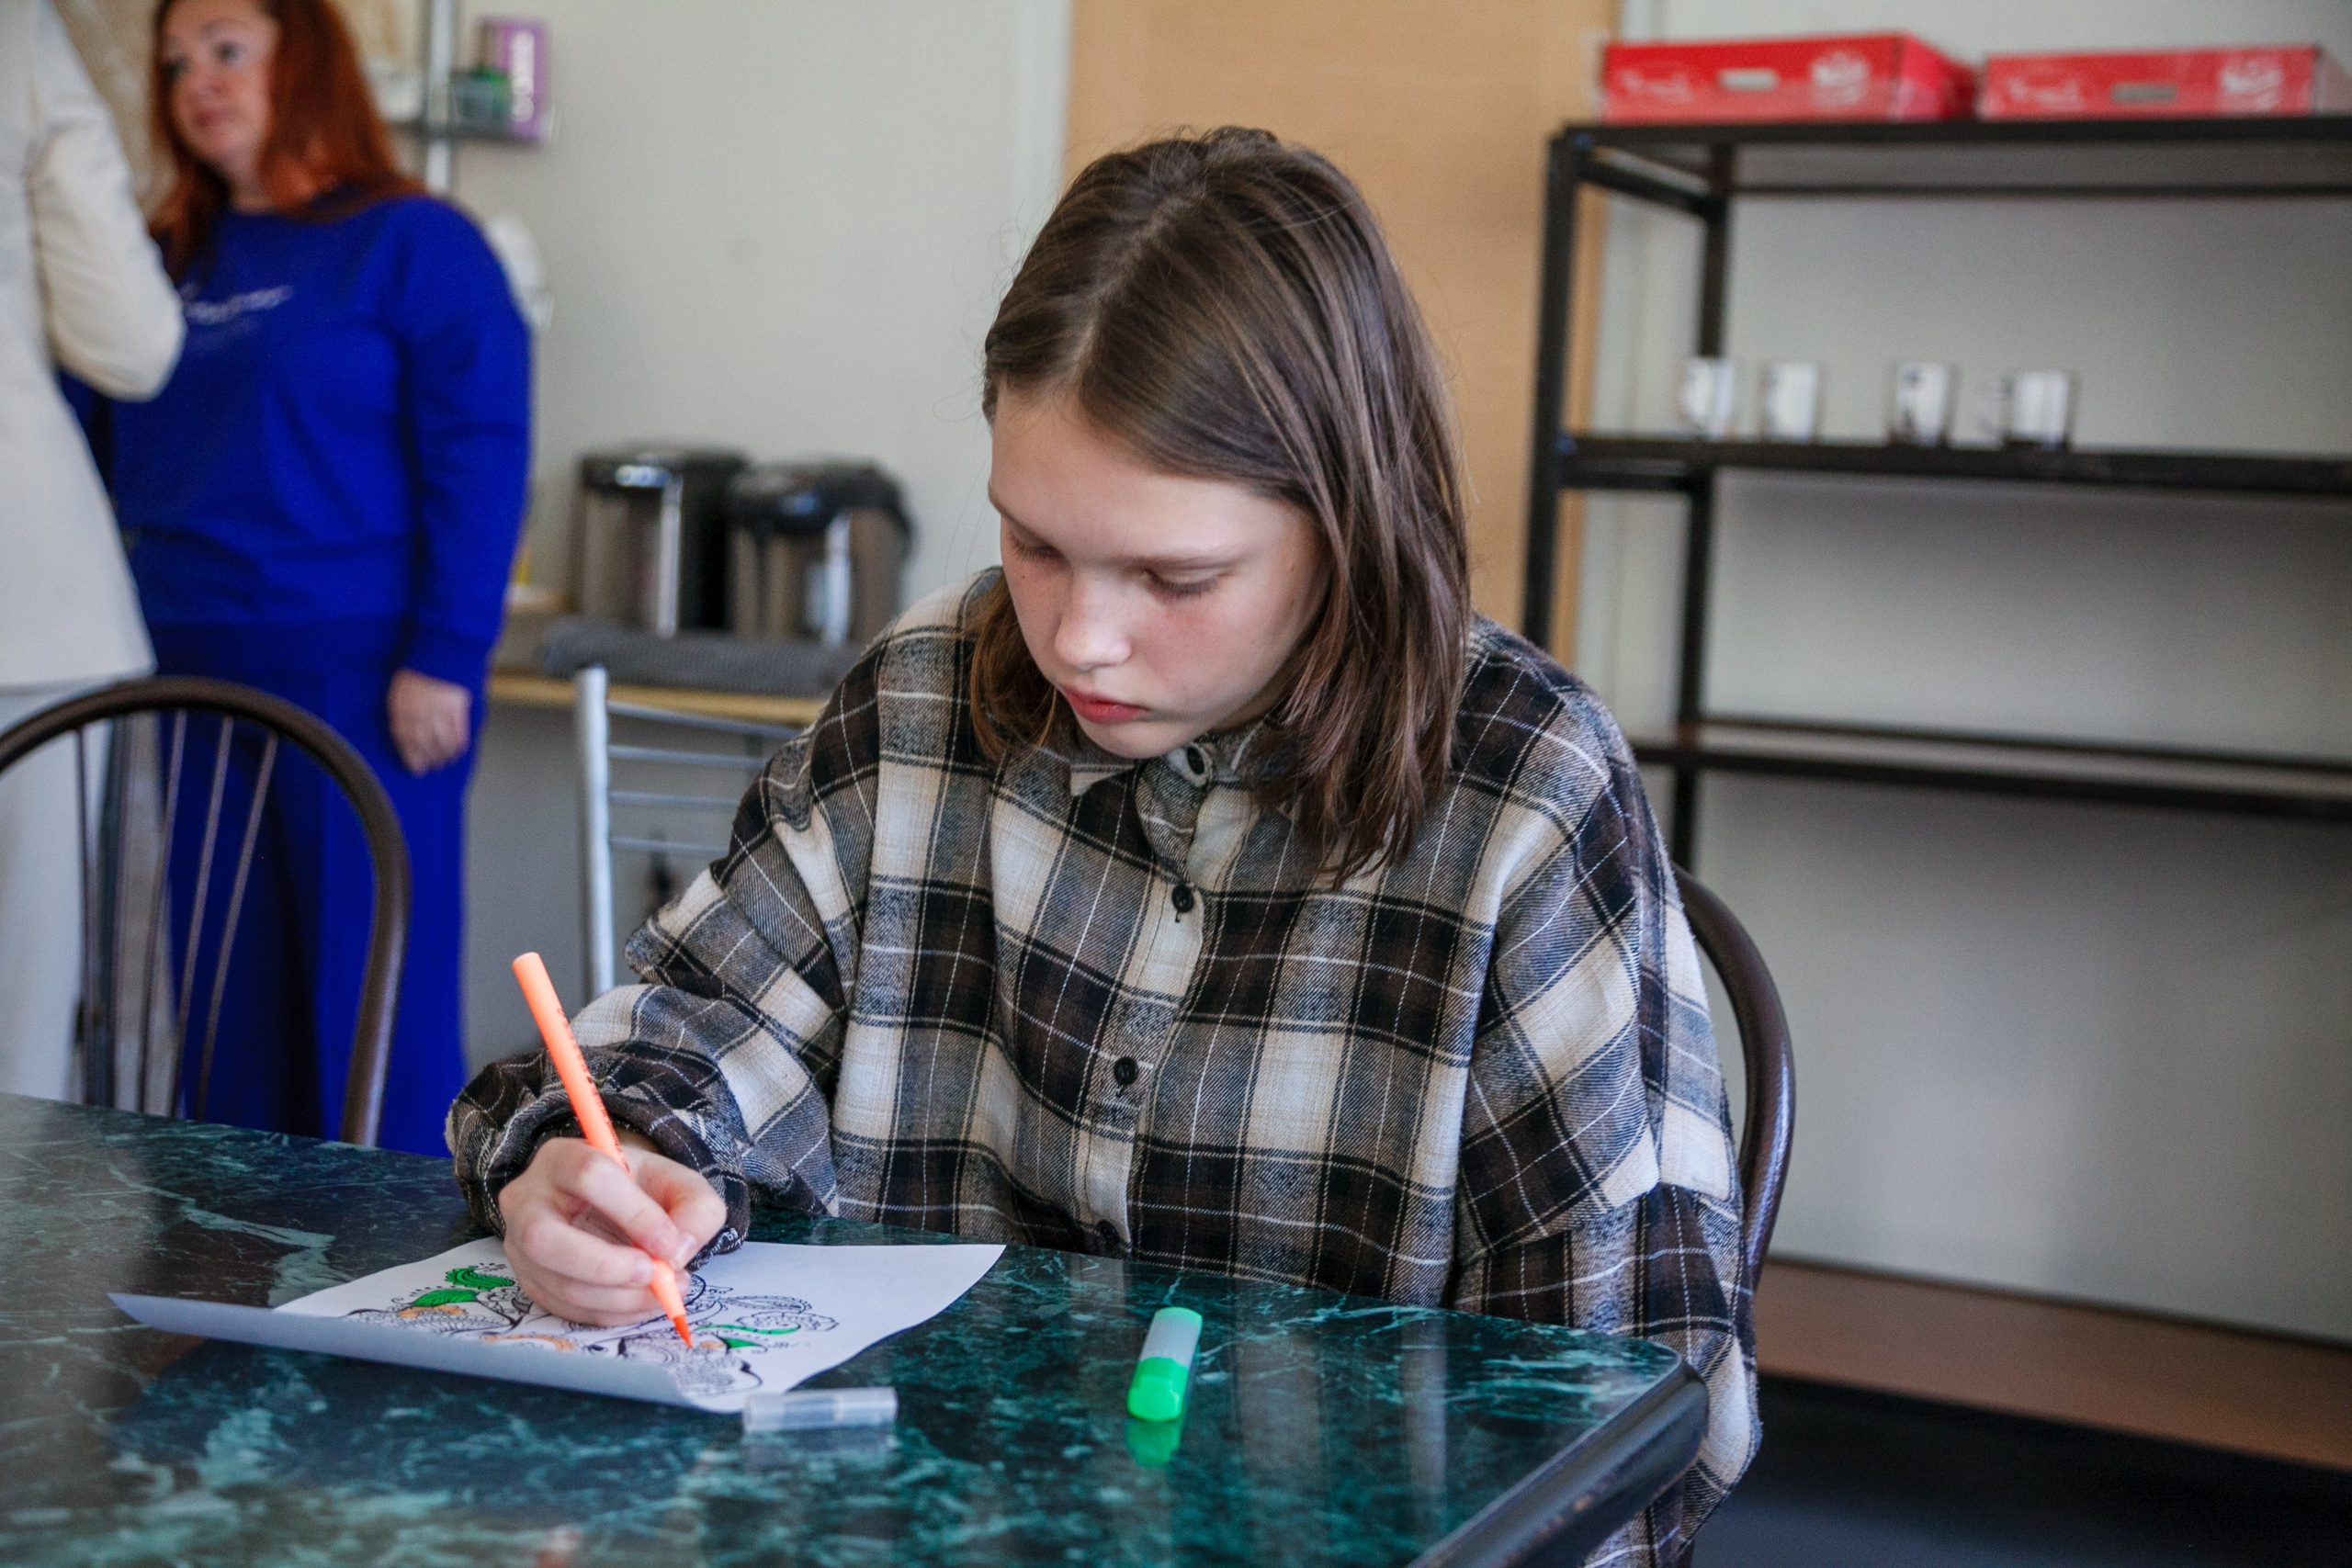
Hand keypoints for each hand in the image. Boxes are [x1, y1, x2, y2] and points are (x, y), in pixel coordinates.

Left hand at [387, 669, 471, 774]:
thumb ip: (401, 708)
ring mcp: (439, 711)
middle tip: (430, 768)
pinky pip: (458, 732)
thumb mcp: (399, 687)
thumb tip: (403, 728)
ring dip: (442, 755)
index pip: (405, 739)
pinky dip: (458, 744)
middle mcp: (419, 713)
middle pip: (423, 743)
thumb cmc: (417, 667)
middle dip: (427, 759)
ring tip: (444, 762)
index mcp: (402, 707)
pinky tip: (457, 751)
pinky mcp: (457, 708)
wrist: (440, 649)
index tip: (415, 768)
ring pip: (441, 741)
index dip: (411, 756)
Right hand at [496, 1135, 727, 1325]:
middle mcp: (527, 1200)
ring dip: (617, 1298)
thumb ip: (696, 1210)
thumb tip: (677, 1253)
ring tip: (664, 1292)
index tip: (670, 1242)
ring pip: (557, 1282)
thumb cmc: (644, 1190)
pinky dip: (610, 1313)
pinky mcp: (529, 1281)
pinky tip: (641, 1302)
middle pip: (544, 1238)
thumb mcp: (681, 1185)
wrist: (615, 1207)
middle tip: (655, 1275)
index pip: (589, 1176)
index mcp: (563, 1157)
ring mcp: (519, 1245)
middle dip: (606, 1266)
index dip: (634, 1213)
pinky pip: (564, 1308)